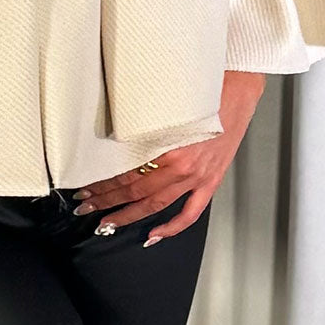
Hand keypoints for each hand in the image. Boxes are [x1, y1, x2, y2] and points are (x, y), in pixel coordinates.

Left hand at [73, 71, 265, 242]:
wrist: (239, 89)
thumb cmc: (203, 91)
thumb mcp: (166, 107)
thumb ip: (144, 127)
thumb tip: (114, 140)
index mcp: (168, 145)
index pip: (126, 173)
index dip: (103, 183)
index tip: (87, 187)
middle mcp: (182, 166)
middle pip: (135, 191)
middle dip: (107, 202)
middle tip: (86, 207)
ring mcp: (197, 177)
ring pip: (156, 205)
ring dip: (129, 216)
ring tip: (109, 224)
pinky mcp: (211, 181)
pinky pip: (190, 213)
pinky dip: (171, 227)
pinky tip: (153, 235)